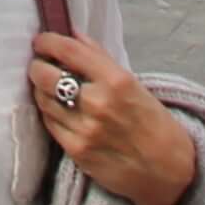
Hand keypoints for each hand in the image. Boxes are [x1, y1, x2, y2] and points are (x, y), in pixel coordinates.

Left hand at [30, 31, 197, 204]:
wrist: (166, 170)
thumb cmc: (154, 123)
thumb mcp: (134, 84)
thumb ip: (99, 57)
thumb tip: (71, 34)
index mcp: (116, 80)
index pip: (69, 51)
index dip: (47, 42)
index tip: (41, 41)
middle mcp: (98, 103)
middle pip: (45, 75)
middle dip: (37, 66)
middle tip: (40, 64)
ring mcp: (85, 129)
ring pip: (43, 100)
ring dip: (41, 90)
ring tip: (50, 87)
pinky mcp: (76, 151)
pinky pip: (49, 124)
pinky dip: (50, 112)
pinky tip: (59, 110)